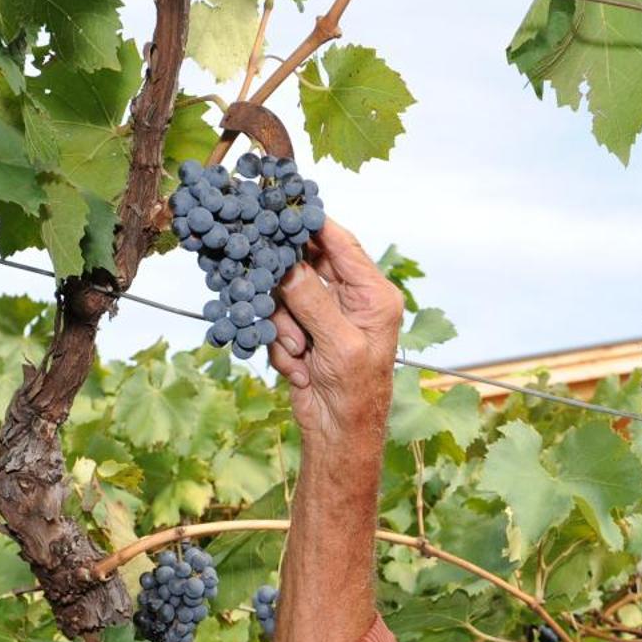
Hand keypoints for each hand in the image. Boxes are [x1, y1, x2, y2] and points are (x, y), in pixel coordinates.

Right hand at [268, 220, 402, 447]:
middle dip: (287, 284)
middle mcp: (351, 297)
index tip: (280, 206)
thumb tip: (287, 263)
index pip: (341, 243)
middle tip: (268, 285)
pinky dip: (281, 345)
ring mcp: (325, 314)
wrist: (340, 434)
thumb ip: (312, 300)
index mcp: (374, 294)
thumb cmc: (356, 392)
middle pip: (307, 263)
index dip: (312, 222)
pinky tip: (298, 369)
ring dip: (285, 326)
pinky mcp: (303, 331)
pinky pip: (277, 321)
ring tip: (299, 353)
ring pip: (285, 294)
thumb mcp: (340, 344)